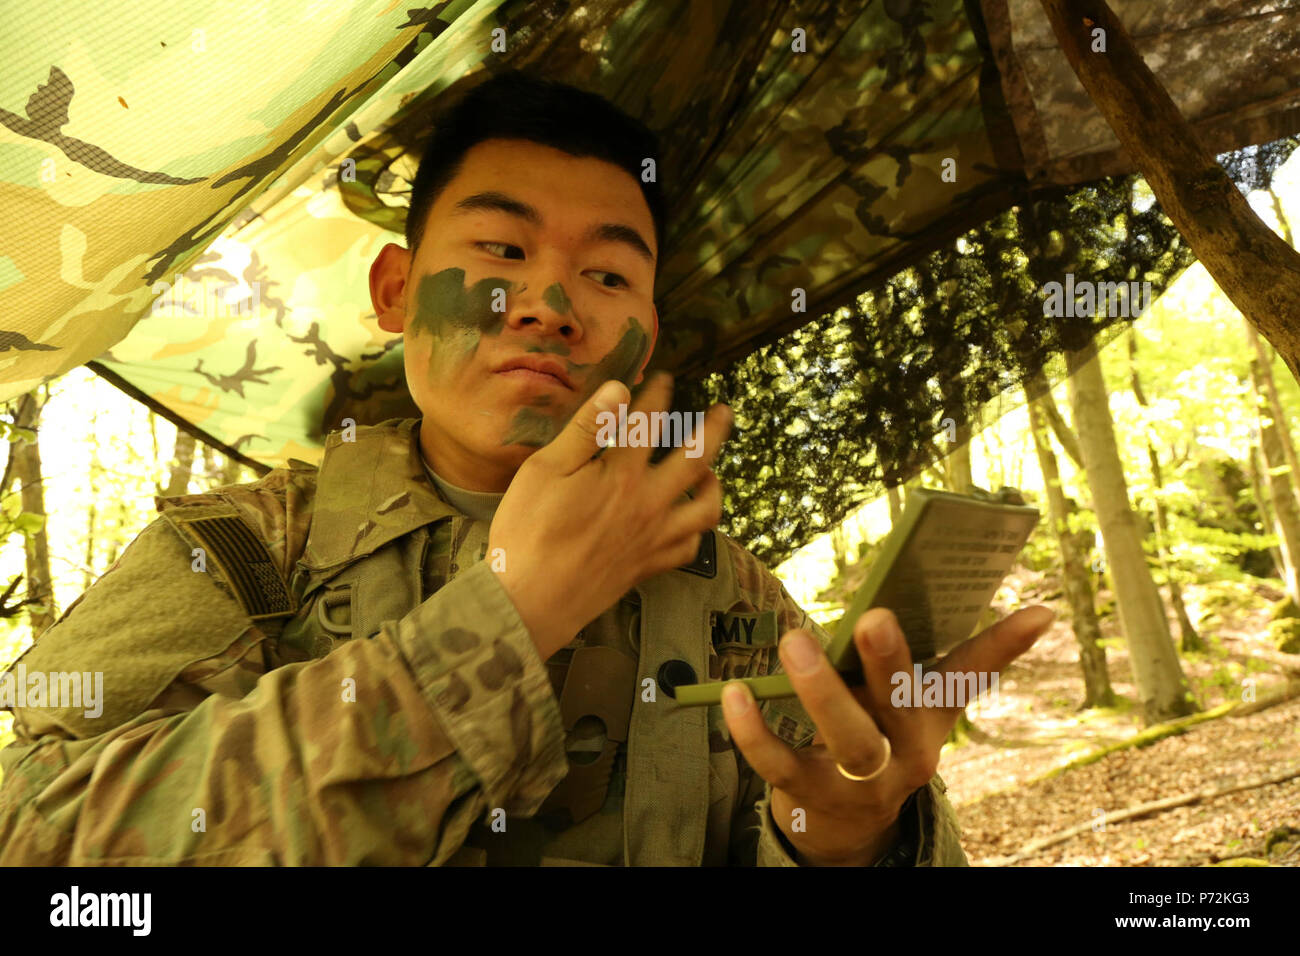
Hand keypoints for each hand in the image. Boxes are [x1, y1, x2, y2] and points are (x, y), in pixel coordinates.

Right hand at [489, 372, 732, 660]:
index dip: (658, 395)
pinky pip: (689, 548)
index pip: (650, 423)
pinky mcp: (648, 567)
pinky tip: (689, 523)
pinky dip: (696, 532)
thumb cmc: (528, 531)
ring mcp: (654, 538)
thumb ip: (586, 428)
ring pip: (705, 509)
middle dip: (714, 430)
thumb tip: (620, 389)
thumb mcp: (545, 469)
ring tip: (710, 471)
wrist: (530, 601)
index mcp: (623, 474)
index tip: (664, 377)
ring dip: (714, 484)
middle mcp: (650, 504)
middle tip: (724, 411)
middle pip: (697, 460)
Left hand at [721, 604, 1054, 864]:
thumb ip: (970, 660)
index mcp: (928, 722)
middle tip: (872, 615)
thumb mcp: (925, 707)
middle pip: (899, 707)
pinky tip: (734, 694)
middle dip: (889, 663)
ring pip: (846, 739)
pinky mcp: (807, 793)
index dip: (1002, 646)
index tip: (1038, 610)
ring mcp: (856, 779)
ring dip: (820, 690)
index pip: (968, 679)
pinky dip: (753, 731)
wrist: (849, 825)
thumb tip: (1044, 613)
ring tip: (794, 642)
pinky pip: (778, 764)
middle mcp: (901, 753)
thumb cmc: (885, 738)